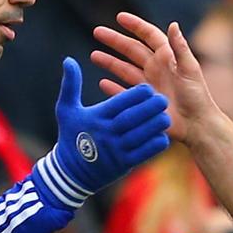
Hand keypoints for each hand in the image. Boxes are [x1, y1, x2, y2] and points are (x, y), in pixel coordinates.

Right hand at [33, 57, 169, 208]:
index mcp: (95, 118)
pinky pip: (142, 154)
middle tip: (163, 99)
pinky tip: (163, 137)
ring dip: (154, 126)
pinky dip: (153, 146)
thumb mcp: (66, 109)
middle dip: (149, 109)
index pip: (118, 104)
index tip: (148, 88)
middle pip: (131, 119)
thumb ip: (70, 85)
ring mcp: (115, 151)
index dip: (134, 96)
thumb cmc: (70, 135)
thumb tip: (69, 60)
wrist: (69, 173)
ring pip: (139, 136)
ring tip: (166, 116)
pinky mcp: (122, 165)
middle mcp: (106, 134)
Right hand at [91, 12, 217, 142]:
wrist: (197, 125)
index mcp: (167, 58)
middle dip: (115, 40)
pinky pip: (124, 92)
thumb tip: (173, 24)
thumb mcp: (189, 69)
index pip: (149, 36)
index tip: (119, 17)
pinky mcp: (143, 102)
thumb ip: (180, 47)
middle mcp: (156, 69)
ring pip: (124, 69)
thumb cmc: (197, 96)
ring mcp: (148, 85)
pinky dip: (113, 88)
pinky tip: (102, 83)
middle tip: (97, 31)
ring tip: (93, 56)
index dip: (135, 25)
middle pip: (131, 50)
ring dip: (110, 62)